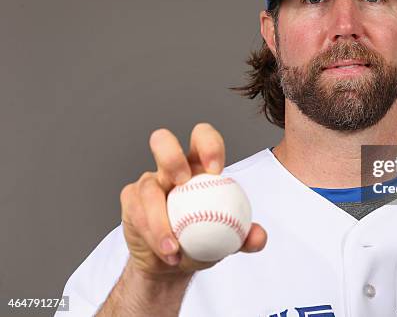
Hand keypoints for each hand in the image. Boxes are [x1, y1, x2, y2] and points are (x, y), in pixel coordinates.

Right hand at [119, 123, 266, 280]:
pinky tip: (168, 253)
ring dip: (160, 221)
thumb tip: (259, 237)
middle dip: (171, 157)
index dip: (208, 144)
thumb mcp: (229, 241)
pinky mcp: (131, 201)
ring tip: (174, 249)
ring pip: (147, 188)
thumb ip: (246, 237)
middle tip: (182, 183)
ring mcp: (148, 183)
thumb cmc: (203, 241)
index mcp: (199, 166)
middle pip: (163, 142)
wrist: (173, 263)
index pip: (202, 138)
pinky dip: (153, 235)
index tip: (217, 169)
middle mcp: (171, 168)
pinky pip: (138, 213)